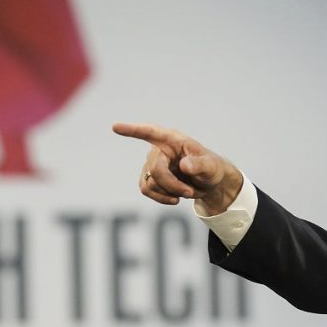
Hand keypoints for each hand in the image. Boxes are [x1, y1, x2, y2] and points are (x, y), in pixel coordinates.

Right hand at [112, 123, 242, 214]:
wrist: (208, 183)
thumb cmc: (210, 168)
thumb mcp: (211, 166)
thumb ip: (200, 165)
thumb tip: (184, 165)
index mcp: (173, 139)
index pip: (150, 132)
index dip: (133, 130)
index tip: (115, 127)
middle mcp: (159, 149)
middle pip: (155, 168)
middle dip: (171, 184)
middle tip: (189, 192)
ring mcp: (152, 164)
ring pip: (150, 182)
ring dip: (168, 192)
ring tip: (185, 193)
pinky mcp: (150, 178)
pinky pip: (146, 189)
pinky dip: (161, 198)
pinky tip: (174, 199)